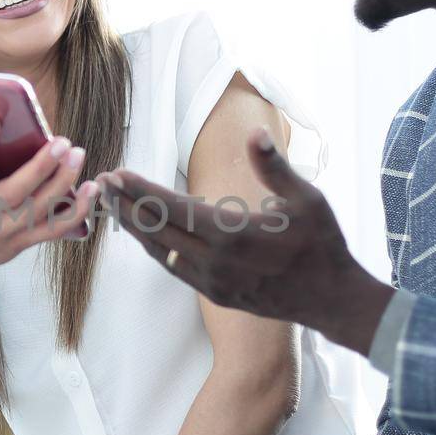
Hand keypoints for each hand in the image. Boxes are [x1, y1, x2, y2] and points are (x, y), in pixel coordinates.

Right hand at [0, 108, 99, 282]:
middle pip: (11, 192)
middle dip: (39, 167)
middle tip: (62, 141)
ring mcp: (0, 232)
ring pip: (37, 210)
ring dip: (62, 183)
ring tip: (77, 155)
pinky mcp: (20, 243)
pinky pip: (53, 229)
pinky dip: (75, 211)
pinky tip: (90, 189)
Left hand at [97, 128, 392, 355]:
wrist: (331, 301)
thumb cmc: (322, 245)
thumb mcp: (307, 199)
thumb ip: (274, 167)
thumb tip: (255, 134)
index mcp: (232, 233)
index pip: (171, 207)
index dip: (139, 189)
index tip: (116, 173)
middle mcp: (214, 261)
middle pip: (156, 230)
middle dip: (126, 204)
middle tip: (104, 183)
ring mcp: (212, 282)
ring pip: (160, 252)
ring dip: (135, 228)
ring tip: (114, 206)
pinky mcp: (215, 294)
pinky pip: (174, 269)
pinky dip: (155, 249)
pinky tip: (144, 236)